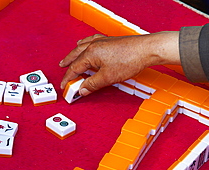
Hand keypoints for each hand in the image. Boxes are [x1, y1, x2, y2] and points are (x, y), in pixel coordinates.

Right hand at [59, 32, 179, 95]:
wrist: (146, 49)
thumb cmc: (130, 60)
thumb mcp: (107, 78)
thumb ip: (92, 84)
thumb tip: (82, 89)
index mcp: (90, 54)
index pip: (74, 68)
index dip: (68, 78)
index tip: (65, 86)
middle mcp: (93, 45)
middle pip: (75, 55)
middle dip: (67, 63)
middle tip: (61, 68)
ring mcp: (101, 41)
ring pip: (82, 47)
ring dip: (74, 53)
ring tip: (70, 57)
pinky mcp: (109, 40)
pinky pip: (91, 41)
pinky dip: (84, 44)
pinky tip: (85, 44)